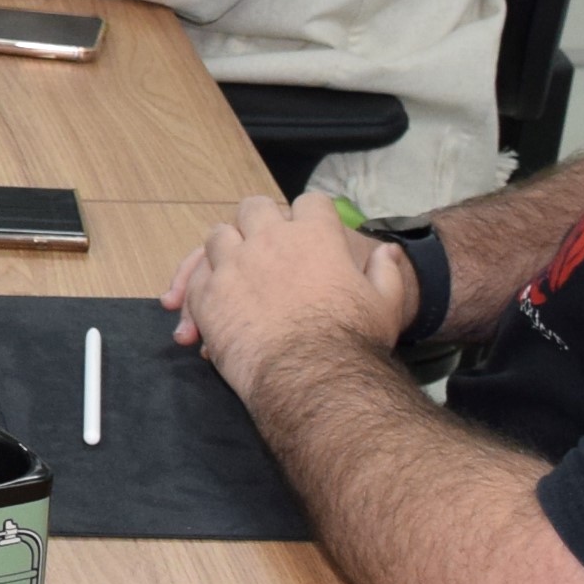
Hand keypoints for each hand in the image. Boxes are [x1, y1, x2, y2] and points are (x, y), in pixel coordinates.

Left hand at [164, 191, 409, 376]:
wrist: (312, 379)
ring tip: (234, 268)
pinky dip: (200, 284)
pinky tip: (212, 299)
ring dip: (227, 248)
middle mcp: (269, 239)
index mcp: (315, 235)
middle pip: (254, 208)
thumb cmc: (354, 341)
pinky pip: (196, 277)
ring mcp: (233, 264)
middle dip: (259, 220)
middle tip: (263, 243)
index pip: (310, 203)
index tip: (310, 230)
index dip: (311, 216)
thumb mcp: (386, 305)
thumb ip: (387, 272)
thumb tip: (388, 251)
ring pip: (218, 236)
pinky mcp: (208, 296)